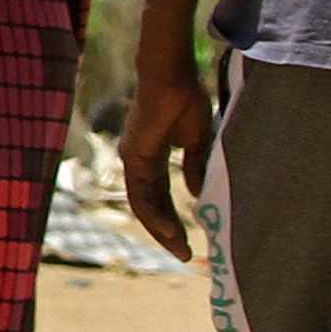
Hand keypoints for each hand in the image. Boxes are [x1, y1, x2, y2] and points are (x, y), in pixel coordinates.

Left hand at [124, 57, 212, 260]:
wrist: (172, 77)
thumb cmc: (186, 100)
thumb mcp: (197, 142)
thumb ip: (194, 167)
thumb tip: (196, 194)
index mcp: (152, 158)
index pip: (160, 197)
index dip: (173, 219)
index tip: (190, 239)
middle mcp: (138, 162)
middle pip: (151, 207)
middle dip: (168, 232)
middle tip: (185, 254)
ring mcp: (133, 161)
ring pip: (144, 206)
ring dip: (161, 230)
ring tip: (181, 249)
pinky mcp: (134, 158)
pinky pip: (142, 195)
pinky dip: (154, 215)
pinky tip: (168, 230)